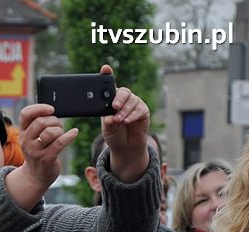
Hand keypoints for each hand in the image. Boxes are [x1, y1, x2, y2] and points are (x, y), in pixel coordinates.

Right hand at [4, 104, 78, 209]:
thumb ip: (37, 124)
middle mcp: (26, 141)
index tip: (51, 109)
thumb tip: (51, 110)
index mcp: (22, 132)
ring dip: (60, 130)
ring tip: (61, 134)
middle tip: (58, 126)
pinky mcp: (46, 159)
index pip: (25, 114)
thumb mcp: (32, 138)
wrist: (35, 176)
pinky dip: (69, 136)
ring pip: (50, 132)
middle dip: (54, 120)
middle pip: (40, 122)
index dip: (39, 108)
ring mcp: (35, 151)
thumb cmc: (38, 152)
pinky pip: (59, 143)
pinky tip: (74, 133)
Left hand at [99, 64, 149, 182]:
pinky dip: (132, 115)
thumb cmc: (114, 133)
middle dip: (119, 98)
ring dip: (124, 111)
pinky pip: (139, 110)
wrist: (125, 146)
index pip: (110, 85)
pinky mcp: (143, 111)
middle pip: (123, 92)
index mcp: (111, 99)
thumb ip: (108, 121)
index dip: (107, 75)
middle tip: (114, 107)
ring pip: (131, 102)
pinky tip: (127, 121)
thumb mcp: (107, 127)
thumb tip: (109, 117)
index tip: (105, 68)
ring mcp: (134, 104)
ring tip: (119, 120)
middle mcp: (123, 99)